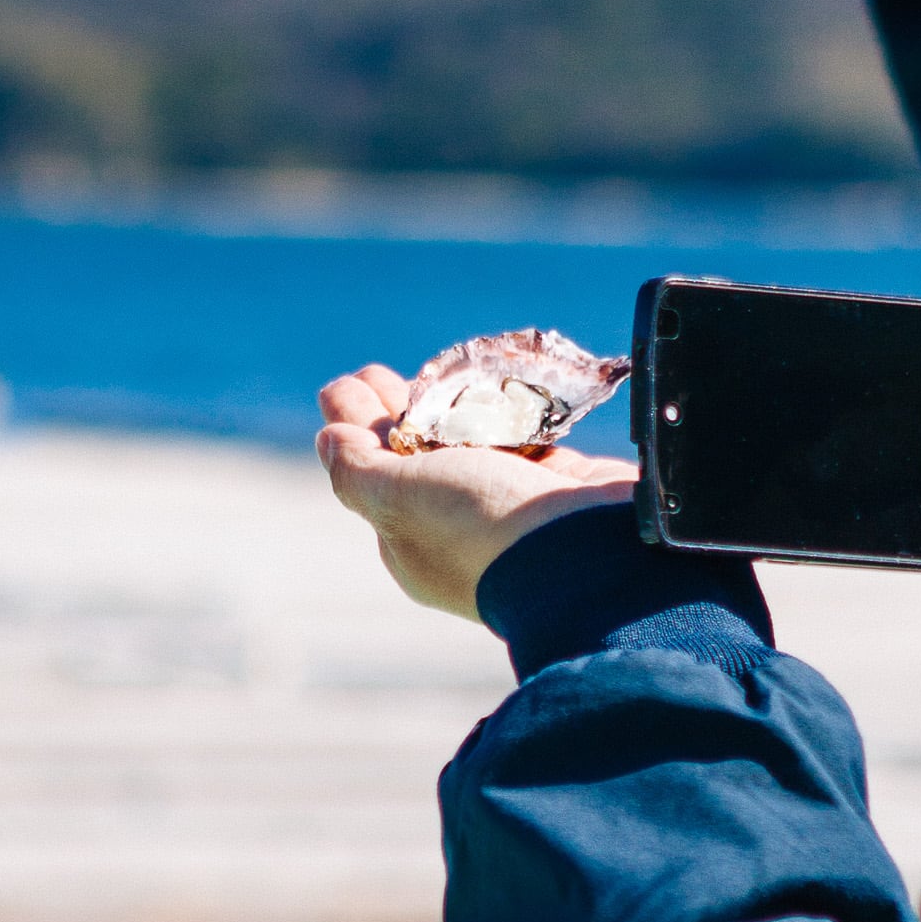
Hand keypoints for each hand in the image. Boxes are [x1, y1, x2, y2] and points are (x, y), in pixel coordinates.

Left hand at [316, 365, 636, 621]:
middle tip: (376, 372)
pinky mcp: (558, 484)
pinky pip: (520, 440)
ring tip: (431, 372)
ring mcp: (511, 505)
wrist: (592, 549)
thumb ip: (358, 470)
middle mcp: (458, 529)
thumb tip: (327, 441)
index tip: (344, 382)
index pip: (370, 476)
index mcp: (412, 543)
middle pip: (415, 459)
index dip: (354, 427)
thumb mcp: (400, 501)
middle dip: (393, 411)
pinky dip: (502, 414)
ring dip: (446, 408)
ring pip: (468, 447)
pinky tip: (490, 386)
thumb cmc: (482, 526)